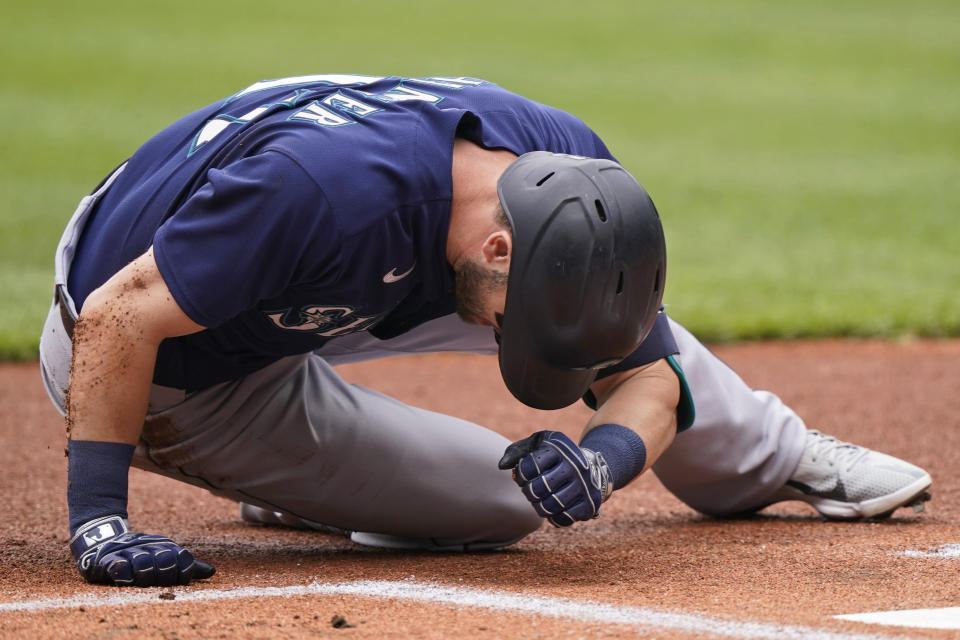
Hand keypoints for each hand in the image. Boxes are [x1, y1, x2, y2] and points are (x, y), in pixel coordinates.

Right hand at [69, 515, 214, 586]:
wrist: (105, 538)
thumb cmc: (141, 552)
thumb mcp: (165, 555)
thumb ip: (186, 566)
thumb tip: (212, 572)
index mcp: (166, 547)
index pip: (183, 558)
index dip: (184, 570)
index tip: (179, 576)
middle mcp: (150, 548)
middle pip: (165, 562)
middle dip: (164, 572)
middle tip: (158, 576)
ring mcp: (129, 553)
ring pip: (143, 564)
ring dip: (144, 573)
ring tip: (141, 576)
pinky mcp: (109, 560)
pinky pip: (118, 567)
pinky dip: (123, 571)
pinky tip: (125, 574)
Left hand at [498, 430, 611, 526]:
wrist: (593, 466)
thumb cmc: (556, 456)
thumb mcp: (538, 444)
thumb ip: (517, 451)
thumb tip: (502, 466)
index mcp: (559, 449)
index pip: (529, 467)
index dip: (521, 475)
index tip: (525, 475)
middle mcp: (575, 466)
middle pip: (539, 489)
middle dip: (529, 492)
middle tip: (530, 490)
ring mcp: (585, 486)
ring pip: (551, 506)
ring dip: (539, 506)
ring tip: (540, 500)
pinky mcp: (590, 504)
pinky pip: (563, 519)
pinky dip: (554, 517)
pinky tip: (554, 508)